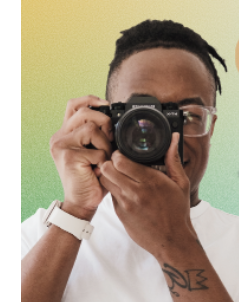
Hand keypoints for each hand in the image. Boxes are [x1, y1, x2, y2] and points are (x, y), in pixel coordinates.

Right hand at [48, 96, 113, 218]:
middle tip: (109, 141)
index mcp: (66, 133)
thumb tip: (116, 117)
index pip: (74, 105)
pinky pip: (97, 149)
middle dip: (105, 123)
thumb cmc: (93, 177)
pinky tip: (97, 170)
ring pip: (92, 128)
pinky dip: (104, 159)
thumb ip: (99, 133)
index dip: (91, 99)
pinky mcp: (68, 156)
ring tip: (102, 159)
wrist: (82, 202)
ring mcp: (61, 146)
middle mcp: (59, 137)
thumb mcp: (96, 150)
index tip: (106, 103)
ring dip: (105, 144)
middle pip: (86, 112)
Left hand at [96, 136, 195, 259]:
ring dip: (109, 176)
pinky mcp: (120, 214)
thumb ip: (173, 159)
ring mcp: (125, 204)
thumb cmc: (178, 210)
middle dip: (110, 163)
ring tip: (118, 175)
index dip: (119, 155)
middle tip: (117, 163)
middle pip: (108, 169)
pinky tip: (125, 190)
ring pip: (105, 182)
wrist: (171, 239)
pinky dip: (115, 190)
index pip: (121, 162)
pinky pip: (111, 196)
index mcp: (151, 181)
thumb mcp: (181, 183)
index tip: (123, 153)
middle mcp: (135, 192)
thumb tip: (174, 138)